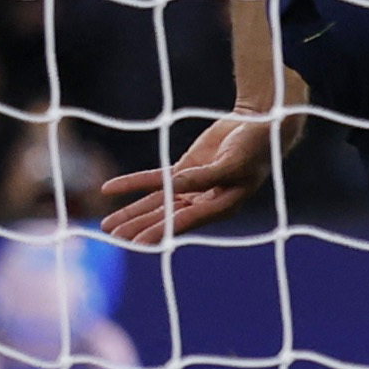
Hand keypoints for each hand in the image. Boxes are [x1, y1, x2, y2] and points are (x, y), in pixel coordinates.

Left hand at [99, 110, 288, 244]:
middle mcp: (204, 202)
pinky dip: (133, 184)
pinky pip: (155, 180)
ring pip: (156, 203)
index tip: (137, 244)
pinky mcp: (185, 170)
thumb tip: (174, 187)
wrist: (261, 124)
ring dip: (131, 212)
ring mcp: (193, 187)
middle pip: (165, 217)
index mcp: (222, 206)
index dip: (160, 232)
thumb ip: (203, 176)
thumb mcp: (233, 162)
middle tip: (112, 236)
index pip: (184, 221)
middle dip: (138, 226)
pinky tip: (111, 188)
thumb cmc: (256, 146)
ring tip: (107, 225)